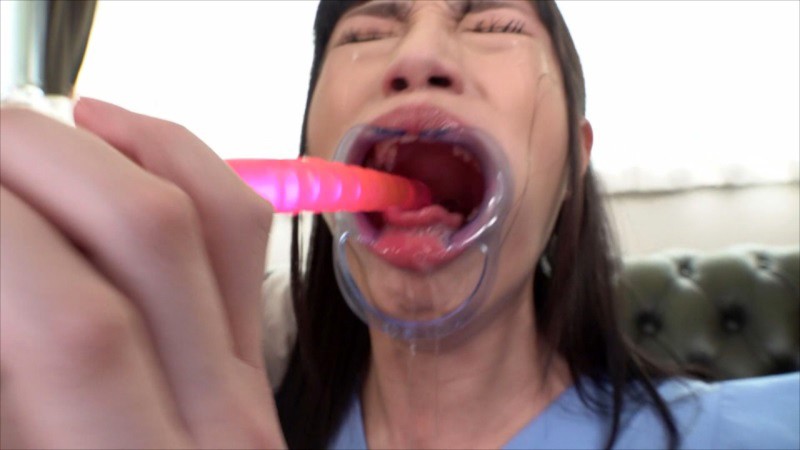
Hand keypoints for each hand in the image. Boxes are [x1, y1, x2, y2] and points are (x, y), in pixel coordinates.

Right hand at [0, 99, 283, 448]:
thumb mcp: (24, 440)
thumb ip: (21, 380)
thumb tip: (12, 254)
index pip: (73, 325)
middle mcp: (210, 430)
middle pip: (142, 235)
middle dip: (29, 156)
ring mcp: (246, 390)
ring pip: (200, 212)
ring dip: (94, 147)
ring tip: (17, 129)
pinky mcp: (251, 369)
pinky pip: (235, 233)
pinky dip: (173, 159)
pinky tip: (107, 134)